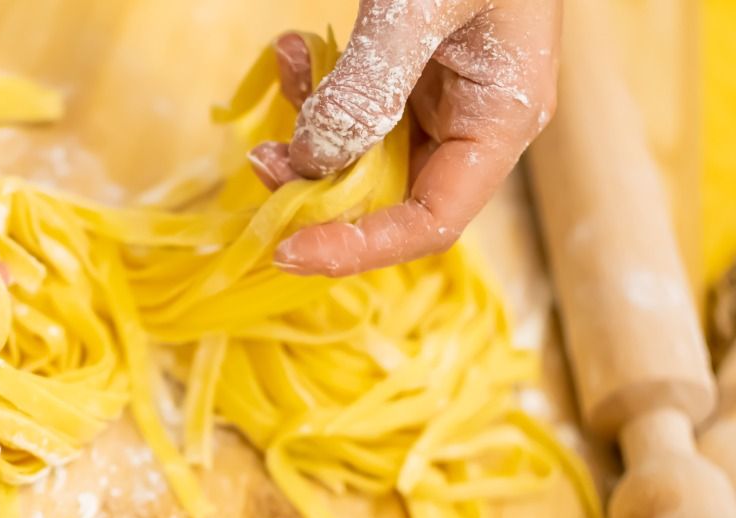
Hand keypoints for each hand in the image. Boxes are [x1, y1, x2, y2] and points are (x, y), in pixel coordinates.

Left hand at [249, 0, 558, 276]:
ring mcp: (439, 97)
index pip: (430, 222)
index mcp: (500, 121)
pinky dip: (316, 86)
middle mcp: (472, 122)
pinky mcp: (407, 71)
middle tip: (260, 162)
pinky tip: (291, 48)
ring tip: (283, 68)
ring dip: (309, 129)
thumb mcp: (420, 6)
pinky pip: (354, 105)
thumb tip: (313, 162)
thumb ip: (369, 87)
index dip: (358, 248)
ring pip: (360, 151)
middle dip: (318, 185)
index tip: (286, 250)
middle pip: (387, 194)